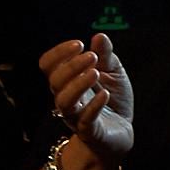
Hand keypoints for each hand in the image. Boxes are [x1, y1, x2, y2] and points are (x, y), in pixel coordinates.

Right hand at [41, 33, 135, 166]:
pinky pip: (85, 120)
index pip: (48, 66)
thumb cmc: (112, 100)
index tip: (79, 44)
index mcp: (68, 82)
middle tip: (91, 56)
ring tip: (95, 72)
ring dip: (78, 84)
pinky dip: (93, 106)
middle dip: (71, 66)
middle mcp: (66, 98)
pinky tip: (105, 94)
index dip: (58, 53)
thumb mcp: (113, 73)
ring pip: (64, 101)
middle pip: (55, 81)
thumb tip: (99, 36)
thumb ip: (106, 56)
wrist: (120, 133)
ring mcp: (76, 116)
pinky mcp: (90, 131)